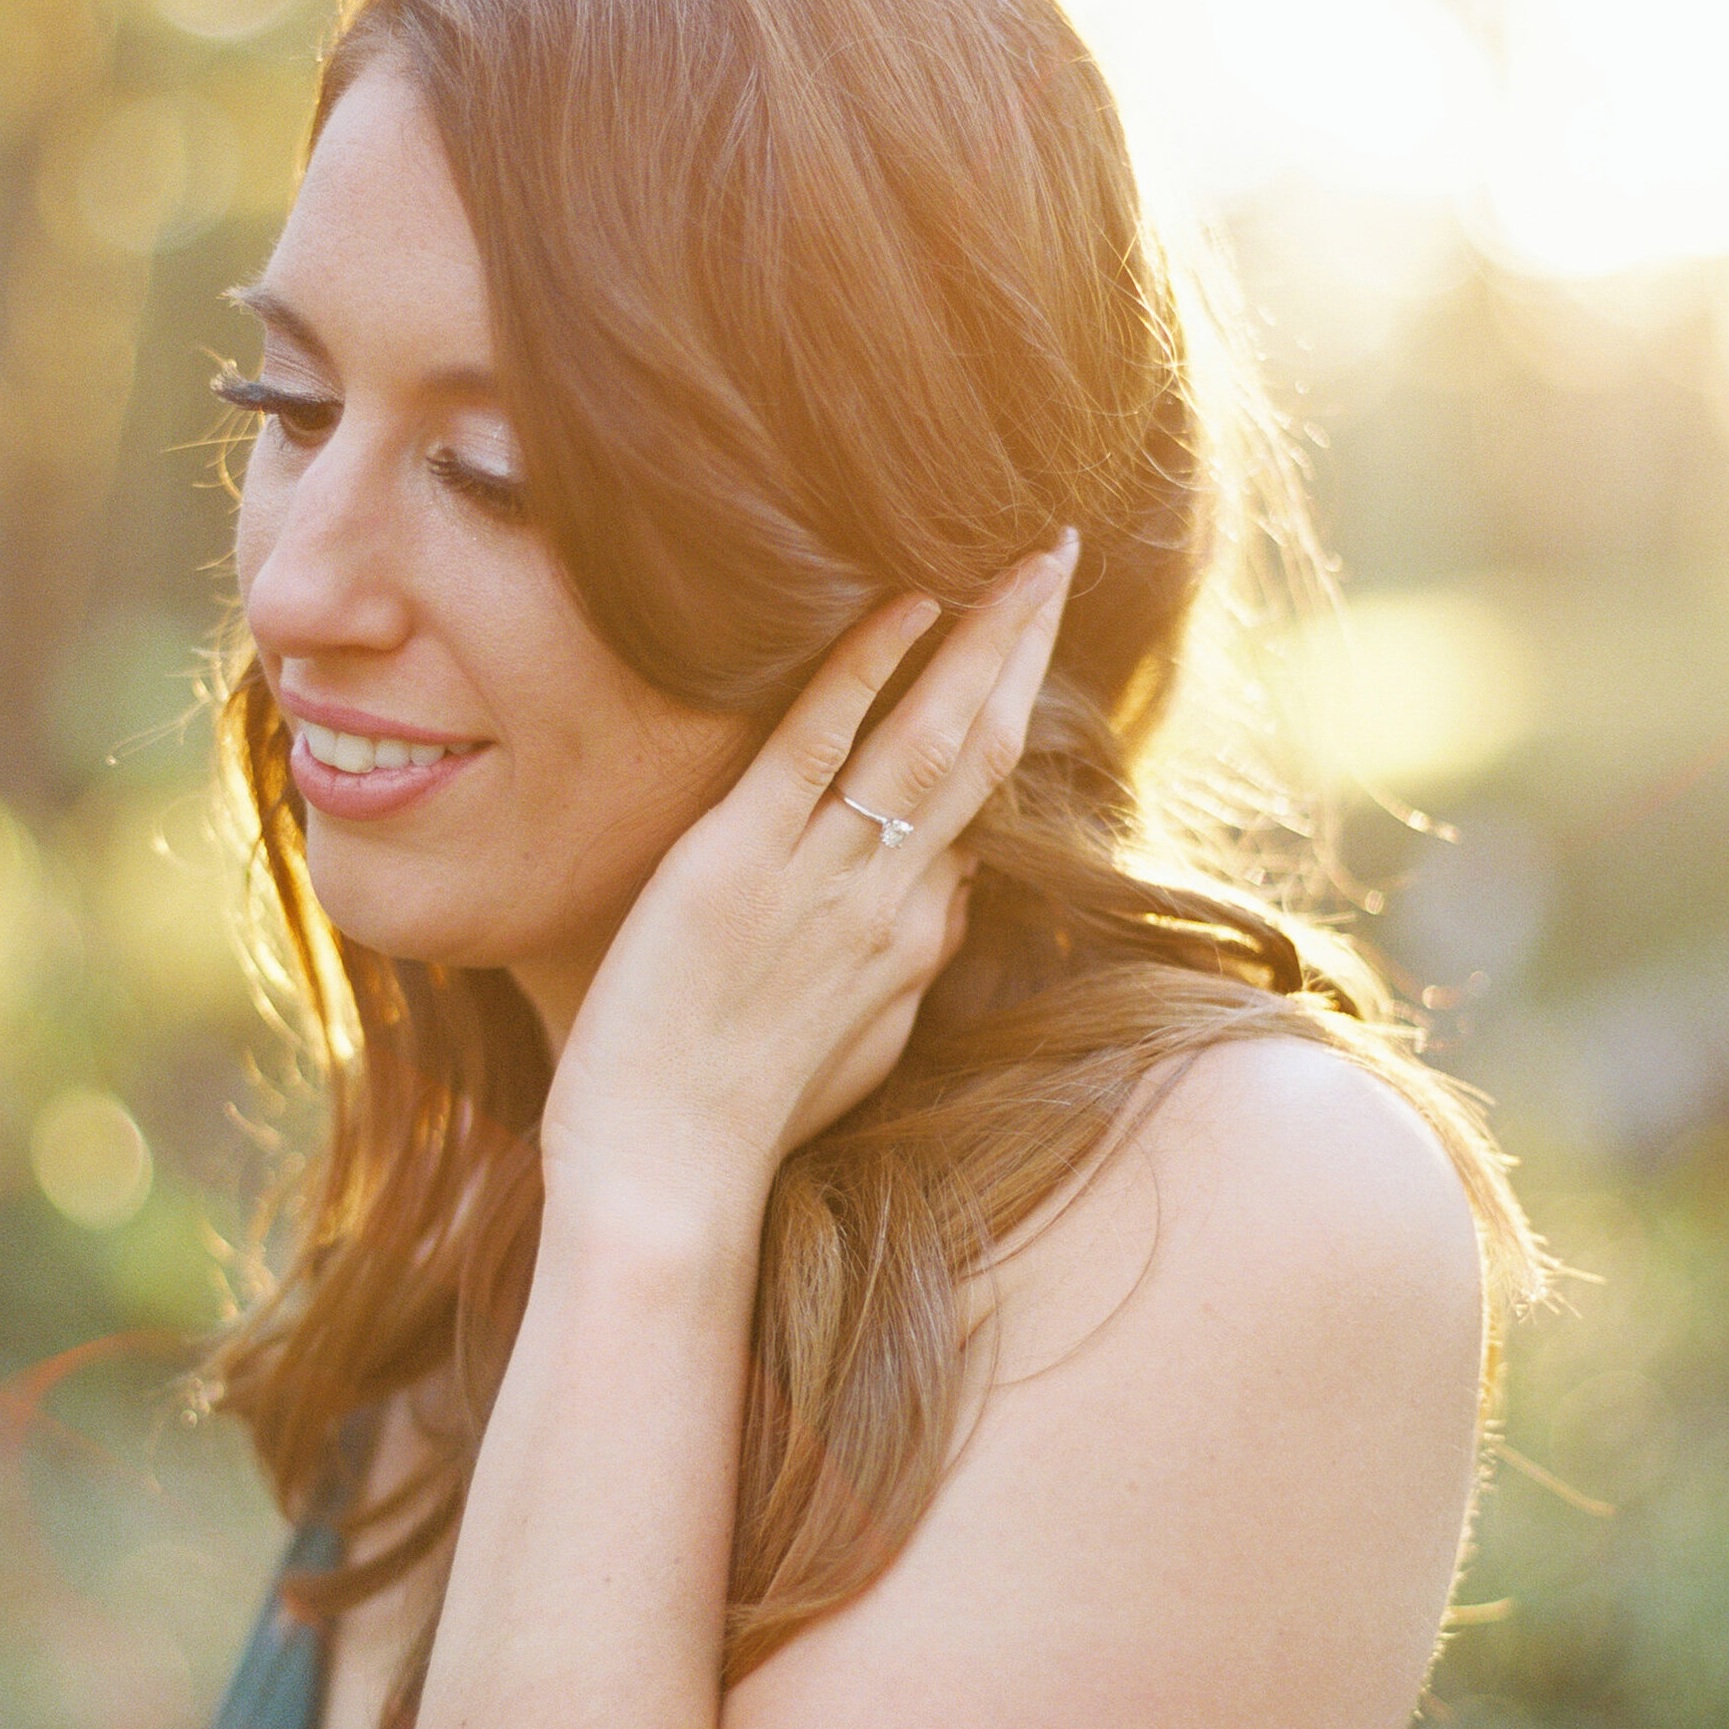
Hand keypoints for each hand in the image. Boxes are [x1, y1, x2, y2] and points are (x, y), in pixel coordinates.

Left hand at [540, 533, 1078, 1221]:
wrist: (668, 1181)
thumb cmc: (734, 1126)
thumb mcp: (852, 1048)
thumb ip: (895, 970)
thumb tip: (935, 917)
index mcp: (910, 940)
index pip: (979, 803)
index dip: (1011, 705)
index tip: (1031, 631)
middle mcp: (888, 901)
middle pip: (984, 747)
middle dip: (1027, 640)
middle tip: (1060, 548)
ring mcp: (820, 882)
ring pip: (930, 736)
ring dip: (984, 632)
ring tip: (1025, 550)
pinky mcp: (738, 867)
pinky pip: (816, 746)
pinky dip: (864, 665)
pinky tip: (903, 596)